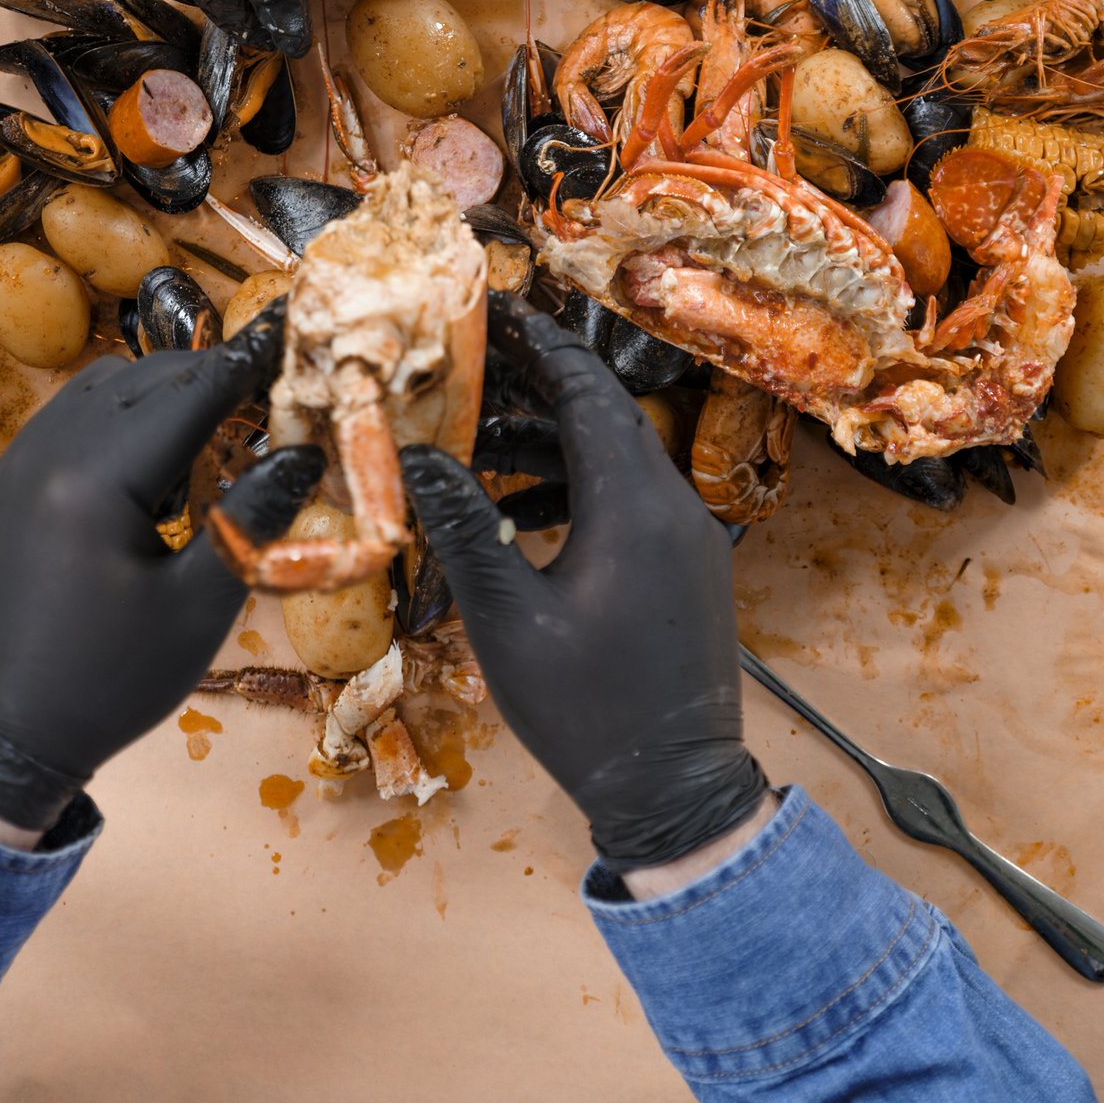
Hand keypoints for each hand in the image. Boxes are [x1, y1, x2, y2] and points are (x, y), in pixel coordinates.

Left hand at [0, 302, 320, 833]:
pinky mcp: (8, 482)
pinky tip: (153, 471)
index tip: (292, 335)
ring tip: (214, 442)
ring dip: (164, 396)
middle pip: (147, 378)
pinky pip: (72, 417)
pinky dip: (122, 419)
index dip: (248, 363)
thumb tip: (305, 452)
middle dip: (212, 378)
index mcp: (96, 480)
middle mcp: (48, 451)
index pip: (190, 393)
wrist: (5, 733)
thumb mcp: (198, 606)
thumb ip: (252, 519)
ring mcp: (19, 462)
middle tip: (270, 397)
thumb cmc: (111, 680)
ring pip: (105, 388)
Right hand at [400, 296, 768, 871]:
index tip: (496, 312)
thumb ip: (464, 530)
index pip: (588, 395)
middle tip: (472, 364)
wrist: (676, 790)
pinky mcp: (686, 570)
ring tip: (473, 446)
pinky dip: (575, 490)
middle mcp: (673, 507)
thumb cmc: (589, 711)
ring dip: (548, 447)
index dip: (540, 347)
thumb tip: (416, 460)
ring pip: (614, 462)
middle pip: (603, 419)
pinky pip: (629, 502)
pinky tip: (519, 511)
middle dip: (536, 389)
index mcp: (635, 505)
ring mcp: (687, 539)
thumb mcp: (508, 620)